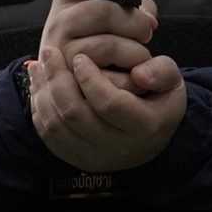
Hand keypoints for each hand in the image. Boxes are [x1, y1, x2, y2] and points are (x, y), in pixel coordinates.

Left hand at [26, 44, 186, 172]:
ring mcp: (96, 157)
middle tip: (50, 52)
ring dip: (43, 92)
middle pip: (76, 115)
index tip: (80, 57)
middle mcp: (119, 148)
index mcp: (146, 128)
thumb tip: (139, 73)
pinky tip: (38, 86)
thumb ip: (162, 71)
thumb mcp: (172, 83)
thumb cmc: (157, 100)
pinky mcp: (76, 159)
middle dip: (58, 79)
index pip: (109, 104)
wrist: (148, 135)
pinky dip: (39, 109)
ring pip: (57, 126)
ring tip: (38, 65)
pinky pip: (49, 136)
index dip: (89, 78)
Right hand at [37, 0, 158, 80]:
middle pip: (102, 11)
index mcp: (69, 1)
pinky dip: (131, 76)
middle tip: (147, 30)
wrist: (69, 92)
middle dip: (132, 22)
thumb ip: (131, 10)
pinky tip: (130, 76)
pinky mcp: (70, 79)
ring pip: (110, 45)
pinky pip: (112, 75)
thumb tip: (148, 16)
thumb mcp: (109, 24)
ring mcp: (62, 50)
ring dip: (135, 53)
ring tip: (137, 58)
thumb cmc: (95, 50)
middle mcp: (59, 21)